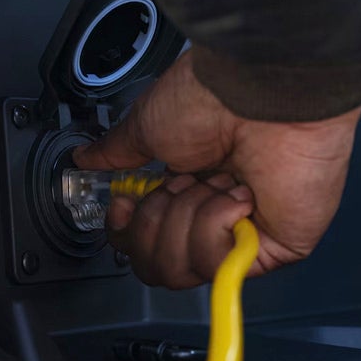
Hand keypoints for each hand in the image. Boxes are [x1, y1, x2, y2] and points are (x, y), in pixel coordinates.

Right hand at [73, 50, 360, 288]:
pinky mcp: (274, 248)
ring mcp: (243, 235)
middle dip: (155, 223)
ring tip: (211, 182)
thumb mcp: (145, 127)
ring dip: (187, 218)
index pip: (144, 243)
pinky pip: (219, 263)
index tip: (124, 205)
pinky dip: (216, 223)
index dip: (127, 233)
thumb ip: (116, 154)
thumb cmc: (209, 98)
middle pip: (158, 266)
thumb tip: (85, 159)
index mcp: (185, 190)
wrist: (256, 92)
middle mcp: (212, 215)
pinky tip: (237, 194)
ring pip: (184, 269)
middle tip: (176, 184)